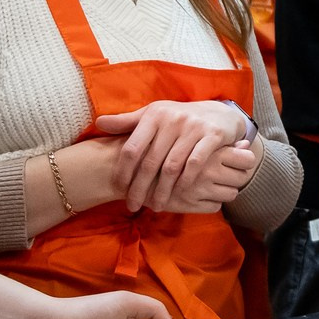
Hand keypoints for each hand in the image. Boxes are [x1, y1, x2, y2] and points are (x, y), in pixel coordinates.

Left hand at [95, 100, 251, 211]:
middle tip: (133, 205)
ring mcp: (193, 128)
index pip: (132, 148)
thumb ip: (127, 122)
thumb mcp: (153, 115)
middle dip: (140, 187)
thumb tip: (99, 123)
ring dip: (162, 190)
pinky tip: (180, 193)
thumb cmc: (178, 118)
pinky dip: (186, 181)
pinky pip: (195, 163)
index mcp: (154, 115)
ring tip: (156, 206)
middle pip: (150, 161)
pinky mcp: (212, 136)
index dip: (124, 171)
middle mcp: (172, 120)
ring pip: (172, 166)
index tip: (119, 189)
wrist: (219, 112)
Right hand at [141, 142, 258, 214]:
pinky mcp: (190, 204)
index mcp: (209, 148)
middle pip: (241, 178)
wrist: (127, 168)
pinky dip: (212, 203)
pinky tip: (202, 197)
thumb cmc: (159, 147)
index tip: (240, 162)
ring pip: (230, 194)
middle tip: (230, 175)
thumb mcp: (186, 136)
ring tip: (215, 186)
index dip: (246, 161)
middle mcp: (208, 168)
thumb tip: (247, 144)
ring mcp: (199, 187)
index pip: (246, 159)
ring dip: (226, 191)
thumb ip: (220, 142)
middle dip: (237, 178)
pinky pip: (215, 207)